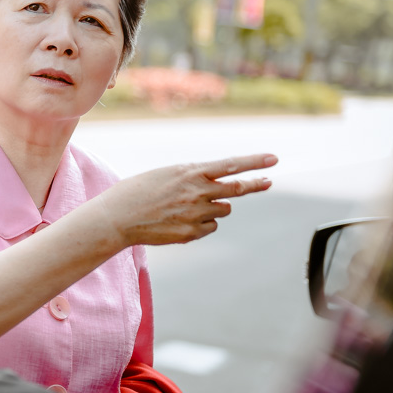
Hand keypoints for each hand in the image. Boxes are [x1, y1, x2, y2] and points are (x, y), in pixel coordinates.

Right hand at [81, 154, 277, 247]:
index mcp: (190, 173)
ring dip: (214, 207)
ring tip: (187, 207)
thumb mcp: (167, 174)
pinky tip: (180, 221)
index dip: (254, 162)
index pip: (230, 165)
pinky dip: (202, 224)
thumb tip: (217, 190)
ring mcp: (196, 214)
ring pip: (222, 210)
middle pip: (236, 190)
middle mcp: (198, 192)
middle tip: (267, 182)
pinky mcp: (192, 233)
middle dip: (254, 185)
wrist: (118, 217)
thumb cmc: (138, 192)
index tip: (273, 159)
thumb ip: (193, 178)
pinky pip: (210, 227)